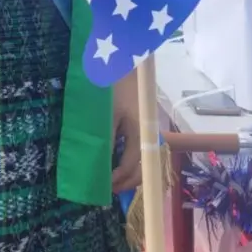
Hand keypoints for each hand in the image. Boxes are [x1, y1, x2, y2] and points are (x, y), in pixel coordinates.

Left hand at [112, 70, 141, 193]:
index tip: (102, 187)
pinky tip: (119, 162)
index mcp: (142, 134)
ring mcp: (151, 131)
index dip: (117, 180)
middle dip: (126, 182)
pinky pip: (143, 150)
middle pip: (143, 168)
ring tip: (113, 179)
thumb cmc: (115, 86)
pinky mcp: (147, 126)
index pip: (131, 166)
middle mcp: (151, 136)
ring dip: (130, 173)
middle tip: (108, 189)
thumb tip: (100, 168)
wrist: (127, 62)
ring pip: (145, 161)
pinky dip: (132, 161)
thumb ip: (106, 142)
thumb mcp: (107, 114)